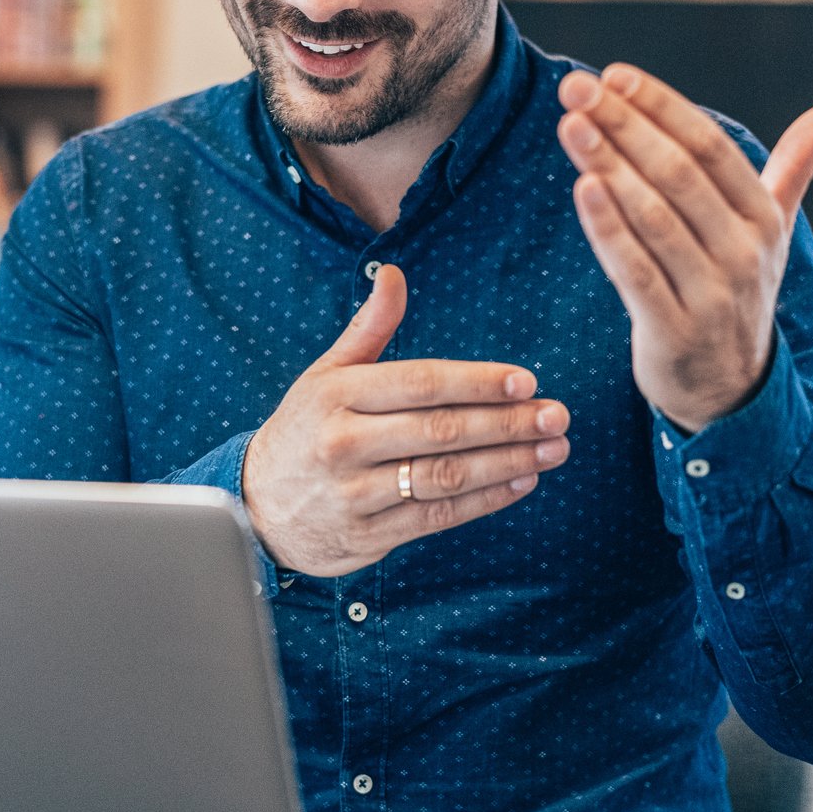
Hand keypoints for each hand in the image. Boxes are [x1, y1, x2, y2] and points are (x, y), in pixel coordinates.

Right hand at [240, 265, 569, 577]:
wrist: (256, 507)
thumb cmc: (305, 429)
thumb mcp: (326, 375)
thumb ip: (369, 329)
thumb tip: (395, 275)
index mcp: (337, 396)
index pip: (420, 384)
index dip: (477, 382)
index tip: (526, 381)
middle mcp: (344, 444)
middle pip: (441, 432)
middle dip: (507, 424)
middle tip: (557, 416)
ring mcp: (354, 495)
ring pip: (444, 478)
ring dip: (507, 464)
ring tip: (552, 450)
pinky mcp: (367, 536)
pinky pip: (436, 517)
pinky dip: (484, 501)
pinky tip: (521, 483)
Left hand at [557, 64, 812, 432]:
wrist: (731, 390)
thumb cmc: (740, 290)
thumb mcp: (773, 229)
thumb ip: (797, 166)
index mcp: (765, 219)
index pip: (711, 148)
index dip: (663, 108)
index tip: (615, 75)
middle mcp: (744, 253)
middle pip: (679, 175)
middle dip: (625, 126)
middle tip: (575, 89)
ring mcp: (711, 295)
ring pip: (654, 219)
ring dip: (609, 166)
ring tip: (571, 125)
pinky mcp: (672, 331)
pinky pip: (634, 272)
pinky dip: (607, 229)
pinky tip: (581, 187)